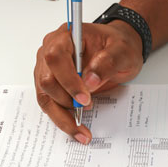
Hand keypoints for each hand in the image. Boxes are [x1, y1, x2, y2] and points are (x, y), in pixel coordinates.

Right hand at [34, 20, 142, 143]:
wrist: (116, 52)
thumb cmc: (117, 47)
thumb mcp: (122, 51)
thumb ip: (107, 62)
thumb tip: (90, 81)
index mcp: (66, 36)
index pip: (56, 57)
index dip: (68, 80)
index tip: (85, 97)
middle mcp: (50, 51)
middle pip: (46, 81)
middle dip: (66, 101)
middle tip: (88, 108)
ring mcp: (47, 70)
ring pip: (45, 97)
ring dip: (62, 116)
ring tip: (82, 130)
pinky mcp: (51, 86)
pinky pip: (50, 105)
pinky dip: (62, 119)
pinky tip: (77, 129)